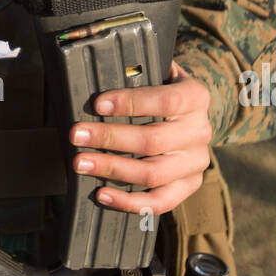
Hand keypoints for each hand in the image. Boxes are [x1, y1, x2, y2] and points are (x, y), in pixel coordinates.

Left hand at [68, 62, 211, 218]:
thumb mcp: (159, 73)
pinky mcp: (189, 185)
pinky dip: (129, 201)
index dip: (130, 103)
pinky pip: (160, 202)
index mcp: (195, 98)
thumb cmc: (164, 90)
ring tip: (81, 163)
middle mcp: (200, 131)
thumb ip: (138, 73)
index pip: (165, 101)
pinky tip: (102, 194)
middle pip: (154, 140)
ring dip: (112, 170)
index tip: (97, 104)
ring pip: (153, 173)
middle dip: (110, 138)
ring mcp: (196, 162)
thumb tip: (98, 74)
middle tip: (76, 135)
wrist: (191, 115)